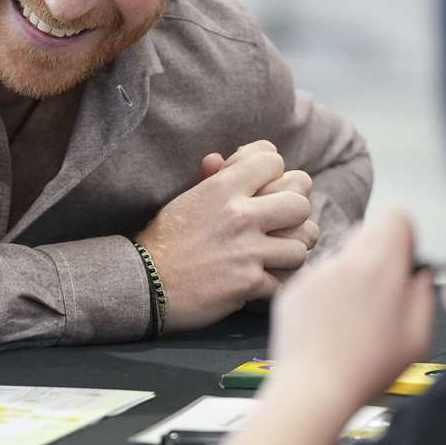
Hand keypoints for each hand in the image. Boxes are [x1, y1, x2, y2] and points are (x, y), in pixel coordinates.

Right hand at [137, 141, 314, 331]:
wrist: (144, 285)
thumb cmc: (164, 241)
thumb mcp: (185, 200)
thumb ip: (211, 179)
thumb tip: (220, 160)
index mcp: (222, 188)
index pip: (273, 160)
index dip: (273, 172)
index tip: (264, 188)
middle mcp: (239, 215)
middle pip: (299, 202)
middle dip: (294, 213)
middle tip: (281, 224)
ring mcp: (247, 250)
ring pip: (301, 244)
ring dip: (290, 250)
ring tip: (276, 254)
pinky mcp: (249, 283)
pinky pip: (285, 280)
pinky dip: (277, 282)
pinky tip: (263, 280)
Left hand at [269, 211, 434, 406]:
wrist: (313, 388)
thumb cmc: (366, 369)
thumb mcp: (417, 336)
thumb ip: (422, 294)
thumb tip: (419, 273)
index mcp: (380, 267)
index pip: (396, 216)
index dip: (405, 235)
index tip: (405, 259)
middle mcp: (344, 262)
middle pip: (367, 231)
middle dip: (379, 253)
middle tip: (382, 292)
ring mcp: (314, 274)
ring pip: (340, 256)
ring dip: (351, 274)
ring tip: (353, 317)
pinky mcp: (292, 289)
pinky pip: (316, 278)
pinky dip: (325, 292)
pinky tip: (329, 324)